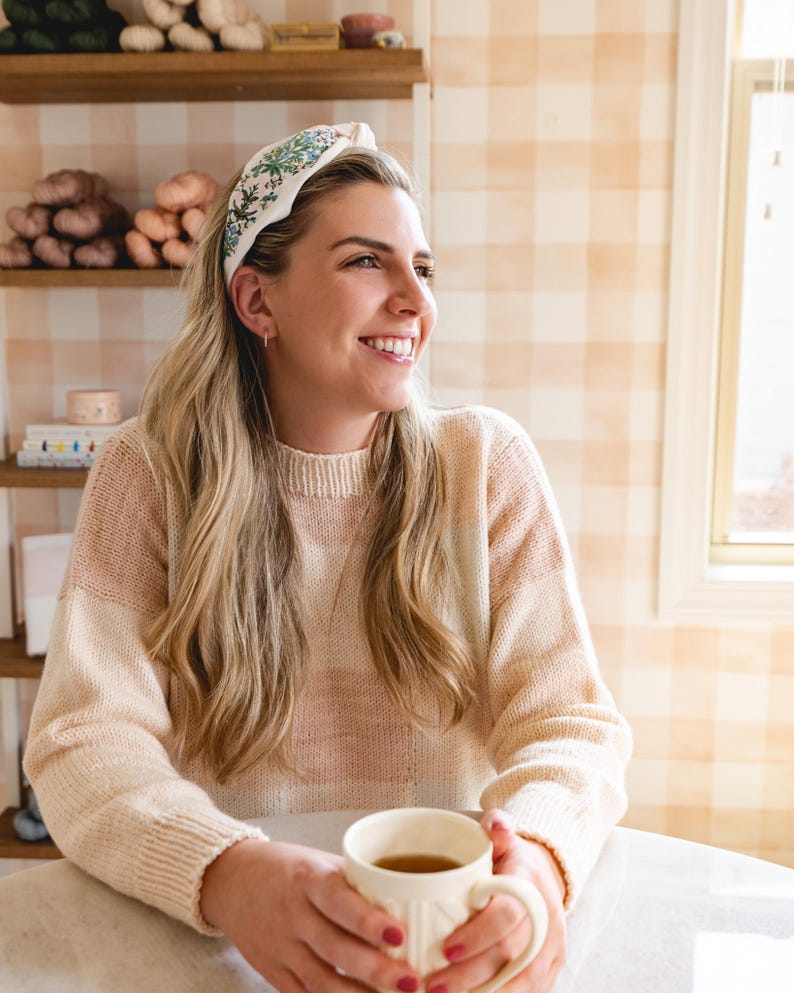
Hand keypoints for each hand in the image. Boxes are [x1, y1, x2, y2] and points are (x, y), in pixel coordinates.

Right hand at [200, 838, 421, 992]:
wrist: (231, 880)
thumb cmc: (288, 868)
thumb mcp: (319, 862)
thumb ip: (355, 882)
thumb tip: (407, 898)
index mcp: (307, 879)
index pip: (339, 901)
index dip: (368, 920)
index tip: (400, 935)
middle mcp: (292, 914)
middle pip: (335, 948)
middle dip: (376, 970)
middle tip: (411, 981)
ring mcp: (280, 947)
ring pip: (322, 981)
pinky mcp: (272, 972)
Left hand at [423, 809, 566, 992]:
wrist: (544, 875)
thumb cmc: (512, 860)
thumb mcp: (504, 839)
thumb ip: (497, 830)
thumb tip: (494, 821)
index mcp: (530, 884)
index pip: (509, 914)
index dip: (479, 934)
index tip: (446, 948)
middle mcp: (547, 917)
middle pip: (511, 954)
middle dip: (470, 975)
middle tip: (432, 986)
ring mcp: (553, 945)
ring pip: (523, 980)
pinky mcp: (552, 966)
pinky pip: (531, 990)